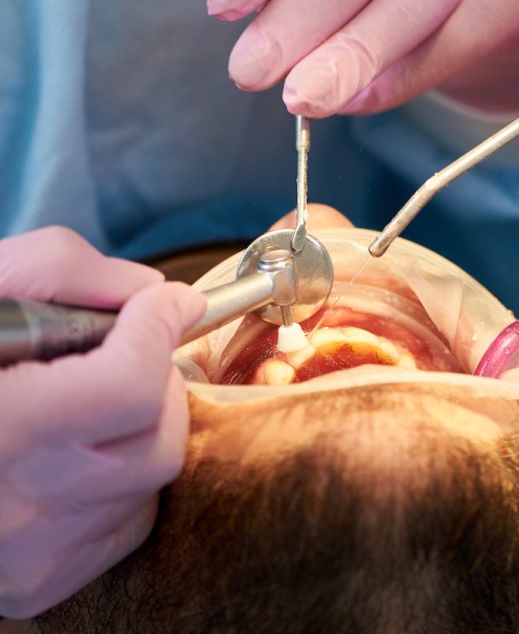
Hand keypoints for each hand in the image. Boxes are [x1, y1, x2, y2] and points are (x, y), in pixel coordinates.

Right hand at [0, 227, 205, 617]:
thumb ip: (69, 271)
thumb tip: (155, 293)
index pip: (128, 387)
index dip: (158, 331)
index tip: (169, 303)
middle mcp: (12, 507)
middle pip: (158, 441)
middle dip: (159, 382)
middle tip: (129, 353)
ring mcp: (29, 556)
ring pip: (152, 480)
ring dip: (144, 427)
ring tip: (92, 399)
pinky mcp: (42, 580)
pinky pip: (130, 518)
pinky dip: (126, 476)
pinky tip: (79, 448)